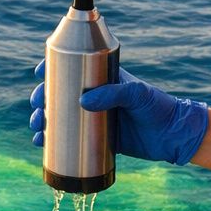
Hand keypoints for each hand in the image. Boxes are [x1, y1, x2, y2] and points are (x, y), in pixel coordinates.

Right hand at [30, 61, 208, 164]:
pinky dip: (52, 141)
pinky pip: (68, 138)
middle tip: (39, 107)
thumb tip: (83, 101)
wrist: (172, 136)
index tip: (40, 73)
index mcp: (101, 77)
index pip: (71, 67)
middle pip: (58, 93)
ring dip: (42, 120)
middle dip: (41, 99)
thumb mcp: (137, 94)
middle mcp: (93, 95)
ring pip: (59, 116)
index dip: (52, 68)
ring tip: (38, 128)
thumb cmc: (158, 106)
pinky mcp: (95, 138)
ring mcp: (92, 117)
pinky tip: (41, 144)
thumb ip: (113, 94)